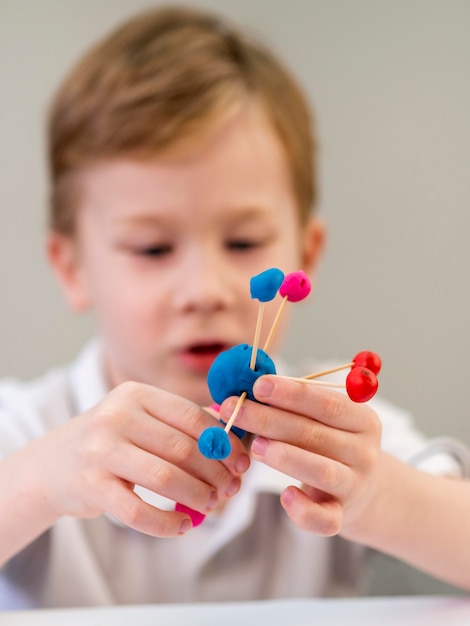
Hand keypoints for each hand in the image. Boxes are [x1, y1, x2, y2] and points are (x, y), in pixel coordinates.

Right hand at [30, 382, 249, 536]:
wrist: (51, 466)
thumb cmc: (109, 442)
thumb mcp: (139, 420)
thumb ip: (178, 425)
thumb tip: (231, 441)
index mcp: (135, 394)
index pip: (192, 416)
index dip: (224, 442)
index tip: (242, 463)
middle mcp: (116, 416)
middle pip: (183, 448)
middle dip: (215, 473)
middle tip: (230, 489)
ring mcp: (100, 450)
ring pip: (165, 478)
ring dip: (196, 496)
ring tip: (210, 506)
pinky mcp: (90, 485)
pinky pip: (138, 511)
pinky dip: (166, 523)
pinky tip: (182, 526)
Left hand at [219, 374, 380, 535]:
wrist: (364, 489)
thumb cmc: (332, 443)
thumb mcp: (326, 420)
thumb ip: (297, 405)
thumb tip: (253, 387)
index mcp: (362, 420)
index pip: (327, 403)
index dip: (292, 393)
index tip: (258, 385)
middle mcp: (363, 452)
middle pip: (315, 434)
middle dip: (270, 420)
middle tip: (236, 411)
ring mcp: (355, 486)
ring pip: (321, 471)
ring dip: (285, 457)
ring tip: (254, 445)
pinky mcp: (342, 516)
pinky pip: (325, 519)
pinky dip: (304, 509)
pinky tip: (285, 495)